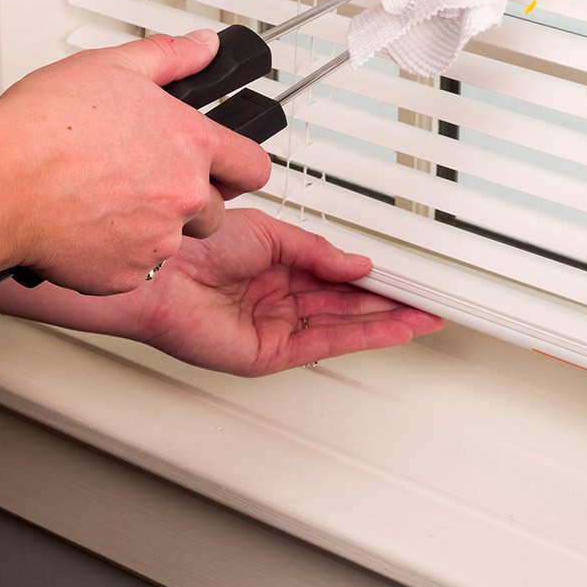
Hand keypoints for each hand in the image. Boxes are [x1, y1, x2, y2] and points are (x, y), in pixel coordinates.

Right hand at [0, 32, 270, 294]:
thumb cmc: (42, 127)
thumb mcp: (111, 66)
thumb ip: (170, 56)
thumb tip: (204, 46)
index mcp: (190, 143)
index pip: (253, 165)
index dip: (238, 164)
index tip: (225, 164)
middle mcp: (183, 195)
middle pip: (216, 209)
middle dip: (190, 199)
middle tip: (145, 180)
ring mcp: (156, 239)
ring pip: (173, 240)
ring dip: (153, 226)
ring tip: (108, 199)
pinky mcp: (125, 275)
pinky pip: (135, 268)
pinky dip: (116, 253)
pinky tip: (86, 225)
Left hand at [137, 209, 443, 373]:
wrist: (161, 272)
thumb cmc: (195, 246)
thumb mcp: (270, 233)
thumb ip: (318, 252)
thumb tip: (357, 263)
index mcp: (273, 265)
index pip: (334, 274)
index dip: (370, 275)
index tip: (402, 274)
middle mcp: (275, 297)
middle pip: (344, 303)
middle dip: (387, 302)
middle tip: (425, 300)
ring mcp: (273, 326)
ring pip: (341, 324)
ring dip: (384, 321)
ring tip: (422, 317)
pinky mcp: (268, 353)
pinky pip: (324, 344)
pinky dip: (361, 336)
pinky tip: (389, 329)